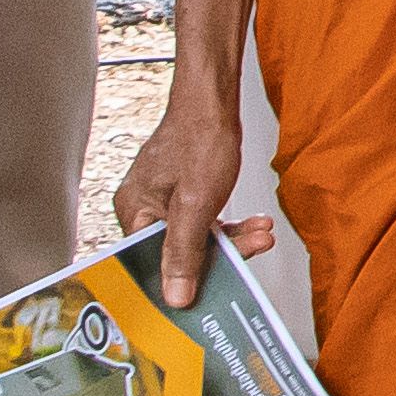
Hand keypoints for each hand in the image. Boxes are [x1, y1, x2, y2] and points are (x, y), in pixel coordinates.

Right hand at [115, 90, 276, 310]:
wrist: (214, 99)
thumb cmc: (200, 138)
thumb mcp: (195, 205)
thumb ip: (185, 253)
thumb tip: (175, 297)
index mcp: (134, 213)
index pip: (153, 264)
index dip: (183, 280)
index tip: (213, 290)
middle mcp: (142, 209)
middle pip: (178, 251)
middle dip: (221, 254)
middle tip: (253, 250)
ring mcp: (162, 200)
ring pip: (196, 237)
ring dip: (233, 238)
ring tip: (262, 235)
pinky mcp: (182, 193)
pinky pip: (203, 220)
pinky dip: (230, 224)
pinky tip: (255, 224)